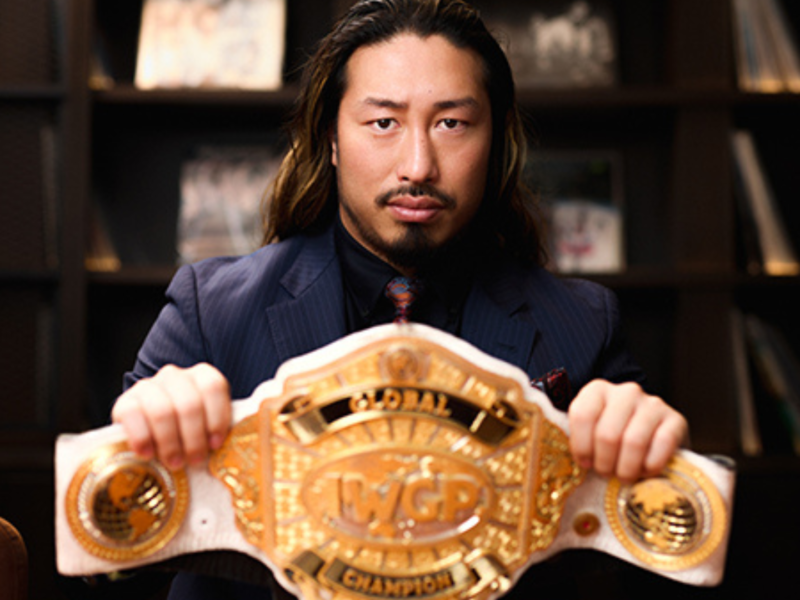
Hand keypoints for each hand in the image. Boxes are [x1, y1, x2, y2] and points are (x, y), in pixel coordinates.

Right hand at [111, 363, 231, 469]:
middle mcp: (175, 376)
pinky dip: (142, 438)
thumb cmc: (186, 431)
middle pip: (189, 404)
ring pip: (162, 412)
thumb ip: (216, 431)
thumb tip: (233, 453)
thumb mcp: (206, 426)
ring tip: (174, 463)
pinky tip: (148, 454)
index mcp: (201, 376)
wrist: (149, 430)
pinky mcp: (124, 402)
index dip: (217, 417)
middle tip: (194, 460)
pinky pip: (133, 416)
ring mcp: (148, 386)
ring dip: (170, 442)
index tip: (215, 444)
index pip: (213, 387)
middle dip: (194, 438)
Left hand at [567, 379, 687, 480]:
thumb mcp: (590, 434)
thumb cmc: (614, 440)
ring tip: (624, 476)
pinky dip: (651, 466)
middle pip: (607, 434)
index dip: (581, 446)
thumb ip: (577, 441)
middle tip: (606, 474)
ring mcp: (652, 403)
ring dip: (626, 468)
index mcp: (597, 390)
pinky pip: (661, 445)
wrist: (653, 438)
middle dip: (604, 463)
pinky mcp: (676, 419)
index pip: (582, 415)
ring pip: (633, 442)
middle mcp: (626, 391)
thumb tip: (557, 465)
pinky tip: (646, 470)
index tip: (585, 463)